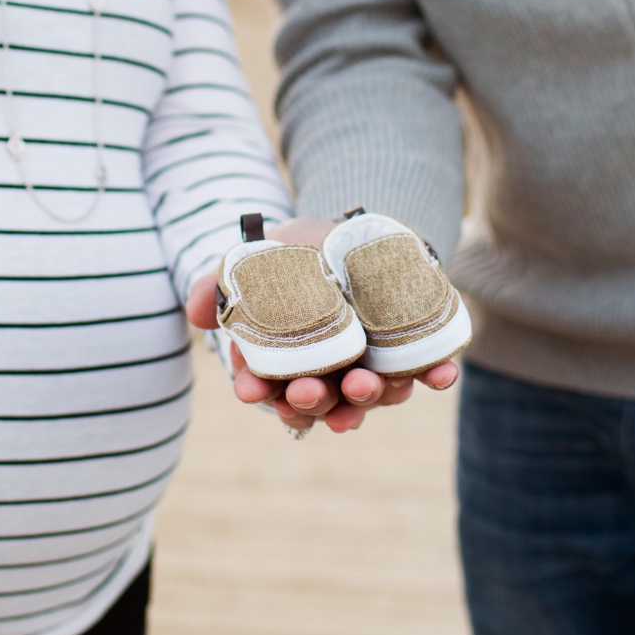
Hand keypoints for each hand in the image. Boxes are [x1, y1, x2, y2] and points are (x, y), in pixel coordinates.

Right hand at [187, 216, 457, 434]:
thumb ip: (218, 285)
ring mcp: (372, 367)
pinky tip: (439, 375)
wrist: (352, 231)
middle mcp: (329, 375)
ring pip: (371, 396)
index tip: (249, 389)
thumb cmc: (295, 254)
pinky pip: (425, 372)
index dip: (260, 394)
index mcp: (287, 364)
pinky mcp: (411, 353)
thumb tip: (196, 313)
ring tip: (364, 385)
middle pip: (320, 402)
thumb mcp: (254, 262)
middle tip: (305, 390)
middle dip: (311, 403)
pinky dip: (433, 376)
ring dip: (368, 398)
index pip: (269, 391)